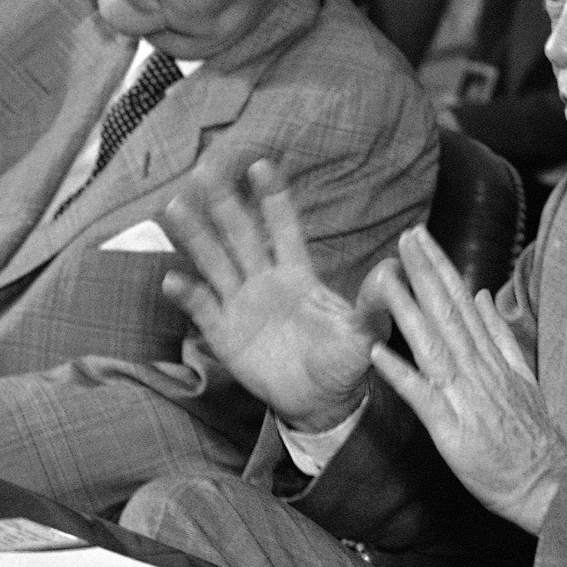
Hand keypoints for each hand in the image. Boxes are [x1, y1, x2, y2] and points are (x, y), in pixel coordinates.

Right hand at [161, 158, 390, 432]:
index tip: (260, 165)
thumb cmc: (345, 361)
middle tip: (204, 172)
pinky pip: (203, 308)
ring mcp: (241, 305)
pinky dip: (188, 294)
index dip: (271, 198)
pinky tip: (173, 279)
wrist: (321, 401)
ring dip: (196, 236)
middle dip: (224, 205)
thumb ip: (372, 304)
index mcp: (298, 274)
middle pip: (240, 236)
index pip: (283, 228)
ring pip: (215, 262)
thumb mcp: (362, 333)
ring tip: (175, 208)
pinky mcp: (224, 333)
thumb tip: (394, 270)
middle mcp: (265, 281)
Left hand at [369, 226, 566, 533]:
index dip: (441, 267)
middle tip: (405, 237)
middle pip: (449, 314)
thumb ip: (500, 335)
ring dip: (409, 310)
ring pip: (434, 345)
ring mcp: (466, 398)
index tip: (421, 237)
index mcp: (492, 357)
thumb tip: (481, 295)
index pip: (463, 303)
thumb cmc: (531, 438)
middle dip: (425, 272)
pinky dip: (401, 374)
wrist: (546, 484)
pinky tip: (379, 352)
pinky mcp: (453, 430)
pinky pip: (423, 398)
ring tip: (387, 278)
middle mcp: (479, 370)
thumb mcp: (522, 377)